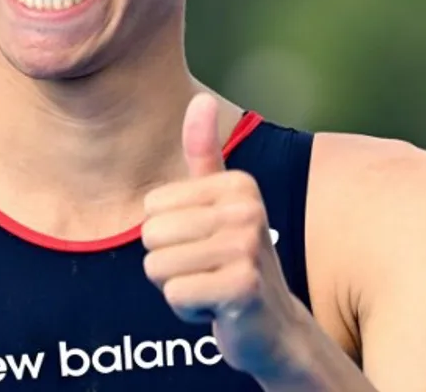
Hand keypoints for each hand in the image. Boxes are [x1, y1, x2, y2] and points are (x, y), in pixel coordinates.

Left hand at [142, 93, 299, 376]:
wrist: (274, 327)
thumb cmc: (235, 260)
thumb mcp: (219, 203)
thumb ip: (205, 153)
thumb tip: (199, 98)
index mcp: (237, 185)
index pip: (152, 206)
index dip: (169, 234)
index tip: (206, 244)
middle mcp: (246, 210)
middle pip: (151, 235)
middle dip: (169, 263)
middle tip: (207, 270)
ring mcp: (246, 248)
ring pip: (157, 267)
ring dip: (178, 287)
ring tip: (212, 286)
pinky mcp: (241, 287)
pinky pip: (175, 294)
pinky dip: (189, 310)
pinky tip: (218, 308)